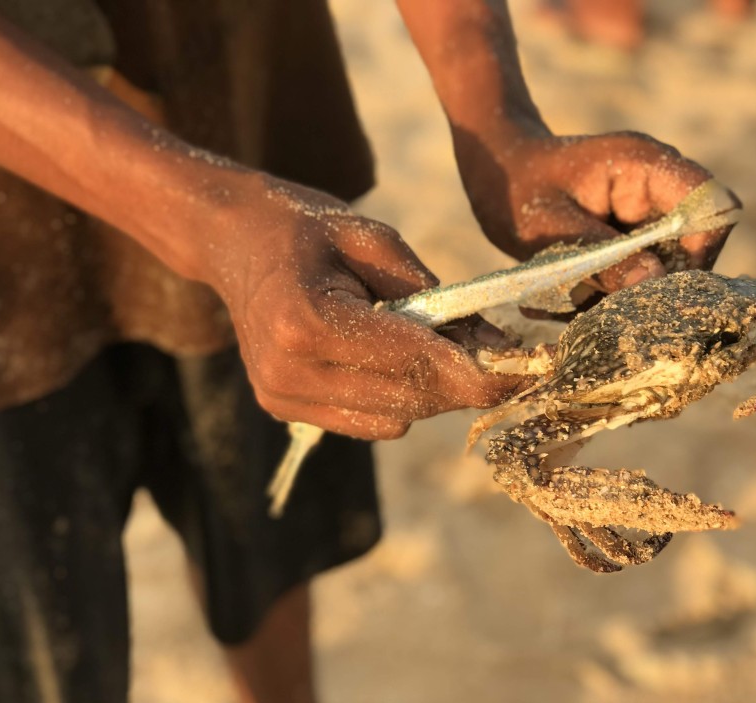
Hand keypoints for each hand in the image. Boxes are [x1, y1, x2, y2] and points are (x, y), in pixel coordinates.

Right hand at [194, 175, 521, 439]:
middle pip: (409, 399)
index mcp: (308, 321)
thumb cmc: (306, 227)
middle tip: (499, 358)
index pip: (413, 363)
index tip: (524, 371)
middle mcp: (290, 372)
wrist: (230, 241)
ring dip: (430, 392)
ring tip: (439, 348)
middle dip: (461, 383)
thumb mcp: (375, 241)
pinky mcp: (283, 409)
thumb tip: (496, 347)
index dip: (477, 374)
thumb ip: (435, 297)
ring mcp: (282, 397)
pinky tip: (396, 360)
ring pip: (393, 419)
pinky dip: (396, 398)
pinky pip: (368, 422)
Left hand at [455, 128, 733, 291]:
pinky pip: (642, 273)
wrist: (496, 172)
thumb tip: (653, 283)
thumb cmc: (516, 189)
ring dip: (628, 295)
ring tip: (573, 303)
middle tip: (608, 308)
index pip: (712, 206)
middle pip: (698, 245)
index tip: (657, 288)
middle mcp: (659, 186)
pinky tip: (567, 297)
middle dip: (658, 285)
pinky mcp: (634, 235)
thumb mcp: (550, 227)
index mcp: (646, 166)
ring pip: (668, 268)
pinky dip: (611, 294)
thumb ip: (602, 256)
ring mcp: (649, 211)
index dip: (700, 252)